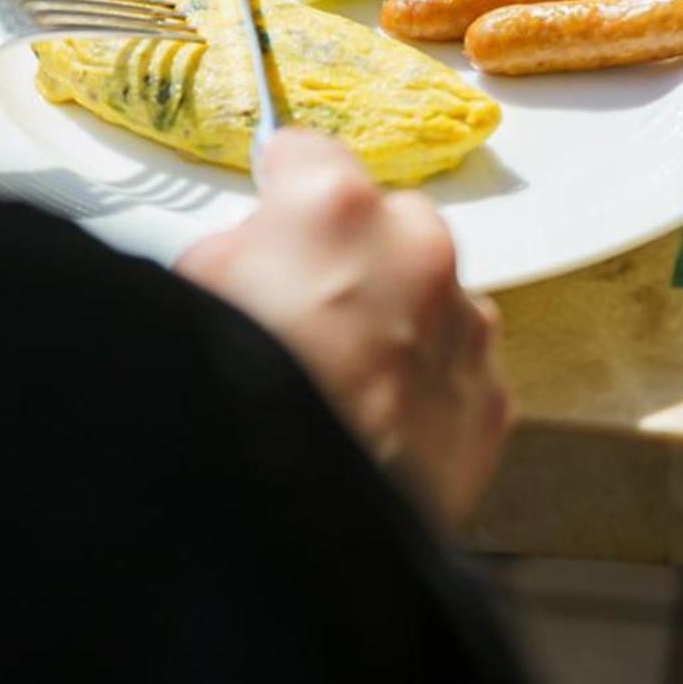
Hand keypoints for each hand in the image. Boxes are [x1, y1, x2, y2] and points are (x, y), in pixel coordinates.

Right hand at [177, 129, 511, 527]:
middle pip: (388, 221)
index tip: (272, 201)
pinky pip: (458, 369)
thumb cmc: (232, 405)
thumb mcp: (192, 296)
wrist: (293, 530)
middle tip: (307, 309)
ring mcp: (464, 327)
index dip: (280, 183)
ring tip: (344, 379)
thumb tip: (259, 253)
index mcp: (334, 209)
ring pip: (434, 296)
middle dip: (354, 254)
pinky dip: (427, 386)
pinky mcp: (491, 401)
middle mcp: (418, 252)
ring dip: (400, 319)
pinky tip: (378, 423)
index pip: (307, 153)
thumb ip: (241, 252)